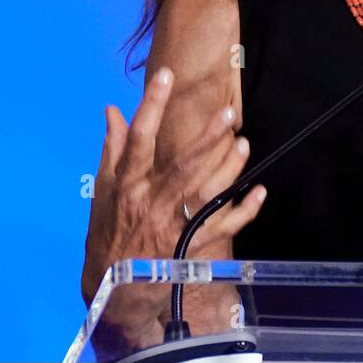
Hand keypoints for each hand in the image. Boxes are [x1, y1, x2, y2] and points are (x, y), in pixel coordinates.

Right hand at [81, 66, 265, 322]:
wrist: (112, 288)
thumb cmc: (108, 232)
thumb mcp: (103, 189)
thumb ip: (113, 147)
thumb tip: (112, 109)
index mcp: (127, 185)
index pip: (139, 138)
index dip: (151, 105)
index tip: (166, 75)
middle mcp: (151, 203)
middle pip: (183, 165)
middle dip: (207, 139)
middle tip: (228, 115)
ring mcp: (172, 226)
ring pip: (206, 193)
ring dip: (228, 168)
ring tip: (243, 143)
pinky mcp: (190, 247)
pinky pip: (222, 226)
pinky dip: (244, 210)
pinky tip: (259, 191)